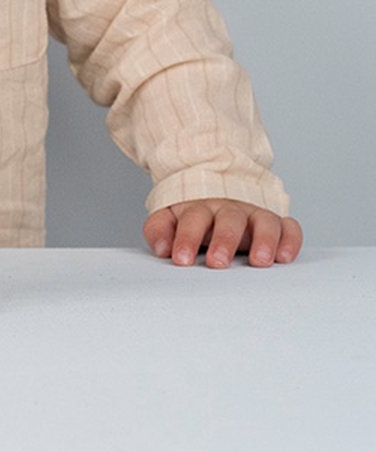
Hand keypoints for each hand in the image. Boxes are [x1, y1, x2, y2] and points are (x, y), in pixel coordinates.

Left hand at [143, 198, 302, 268]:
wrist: (216, 189)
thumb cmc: (194, 216)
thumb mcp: (170, 218)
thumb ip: (160, 230)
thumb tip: (161, 248)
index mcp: (201, 207)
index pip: (193, 219)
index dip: (186, 238)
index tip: (181, 259)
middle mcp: (230, 209)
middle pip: (229, 219)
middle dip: (224, 240)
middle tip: (218, 262)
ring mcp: (255, 214)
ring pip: (264, 221)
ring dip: (263, 240)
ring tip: (259, 261)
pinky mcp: (277, 223)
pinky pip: (289, 227)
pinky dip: (290, 240)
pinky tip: (284, 257)